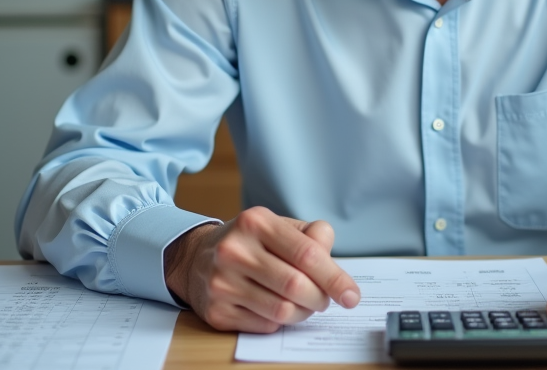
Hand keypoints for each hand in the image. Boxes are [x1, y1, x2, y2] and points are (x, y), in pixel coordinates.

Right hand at [163, 206, 360, 332]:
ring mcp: (221, 282)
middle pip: (296, 285)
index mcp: (255, 222)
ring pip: (282, 310)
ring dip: (303, 312)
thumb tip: (332, 259)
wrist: (195, 258)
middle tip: (325, 300)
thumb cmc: (249, 243)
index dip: (335, 278)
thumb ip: (312, 236)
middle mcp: (234, 250)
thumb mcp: (278, 227)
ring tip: (303, 303)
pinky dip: (280, 321)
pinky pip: (265, 325)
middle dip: (320, 298)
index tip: (352, 295)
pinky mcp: (216, 311)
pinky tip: (276, 307)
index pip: (307, 254)